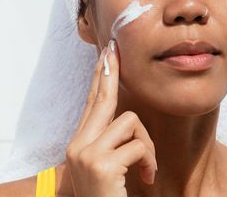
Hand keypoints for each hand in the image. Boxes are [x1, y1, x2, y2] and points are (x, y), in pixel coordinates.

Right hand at [65, 40, 157, 196]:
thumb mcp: (108, 169)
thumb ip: (112, 144)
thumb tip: (128, 119)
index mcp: (80, 146)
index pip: (91, 104)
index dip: (99, 78)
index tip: (106, 56)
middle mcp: (78, 146)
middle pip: (101, 98)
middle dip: (109, 71)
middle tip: (114, 47)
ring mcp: (87, 154)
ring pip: (130, 121)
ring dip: (146, 146)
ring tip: (145, 170)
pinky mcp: (102, 164)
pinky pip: (139, 145)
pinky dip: (149, 162)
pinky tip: (145, 179)